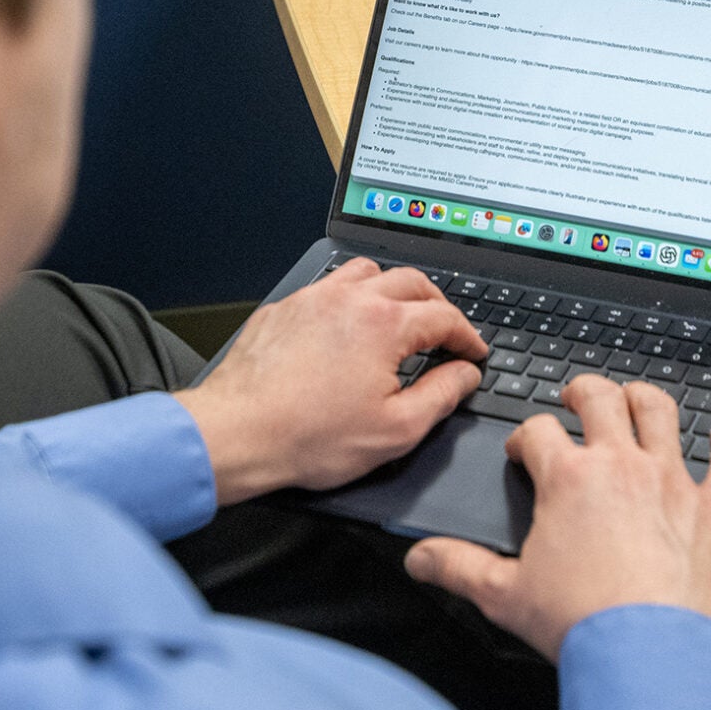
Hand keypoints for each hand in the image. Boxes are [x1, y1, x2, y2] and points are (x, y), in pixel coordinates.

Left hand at [177, 258, 484, 503]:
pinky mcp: (283, 310)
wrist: (237, 434)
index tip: (473, 352)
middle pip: (411, 281)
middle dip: (438, 303)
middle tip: (447, 328)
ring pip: (366, 272)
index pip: (444, 317)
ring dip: (392, 288)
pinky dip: (348, 298)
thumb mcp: (396, 430)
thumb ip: (441, 396)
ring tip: (400, 312)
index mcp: (384, 324)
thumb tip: (464, 375)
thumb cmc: (309, 437)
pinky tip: (346, 323)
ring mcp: (312, 299)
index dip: (468, 336)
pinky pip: (326, 287)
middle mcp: (349, 300)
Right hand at [403, 375, 710, 659]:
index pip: (537, 430)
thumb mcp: (504, 596)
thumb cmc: (582, 625)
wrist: (650, 655)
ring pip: (662, 411)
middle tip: (576, 397)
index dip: (524, 436)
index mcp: (568, 479)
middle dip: (584, 391)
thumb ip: (458, 568)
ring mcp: (673, 480)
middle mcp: (621, 465)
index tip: (523, 452)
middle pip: (601, 399)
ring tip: (637, 399)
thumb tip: (421, 557)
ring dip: (646, 398)